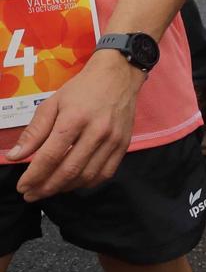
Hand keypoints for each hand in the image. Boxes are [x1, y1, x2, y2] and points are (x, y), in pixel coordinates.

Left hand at [10, 53, 143, 201]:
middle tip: (31, 195)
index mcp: (74, 119)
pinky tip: (74, 183)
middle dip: (46, 188)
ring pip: (87, 175)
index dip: (33, 176)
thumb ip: (34, 132)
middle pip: (69, 170)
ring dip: (65, 188)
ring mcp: (113, 140)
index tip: (21, 186)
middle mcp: (96, 132)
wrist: (118, 76)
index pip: (50, 156)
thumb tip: (15, 157)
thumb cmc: (82, 88)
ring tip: (49, 189)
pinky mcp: (124, 145)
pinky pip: (106, 173)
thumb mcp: (52, 104)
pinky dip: (87, 183)